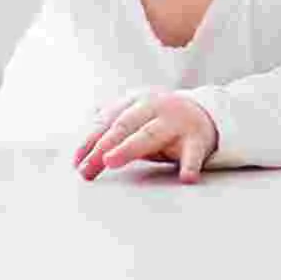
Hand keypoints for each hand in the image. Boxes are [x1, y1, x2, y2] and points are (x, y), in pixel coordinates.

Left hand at [74, 89, 217, 183]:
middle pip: (125, 125)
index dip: (90, 141)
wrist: (205, 114)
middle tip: (87, 166)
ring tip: (113, 160)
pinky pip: (193, 153)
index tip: (76, 162)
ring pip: (150, 134)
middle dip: (103, 145)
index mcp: (136, 101)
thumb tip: (80, 138)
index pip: (108, 121)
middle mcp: (155, 107)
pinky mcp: (196, 139)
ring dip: (130, 147)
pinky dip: (189, 165)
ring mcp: (176, 121)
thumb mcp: (134, 114)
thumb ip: (108, 123)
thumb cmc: (159, 119)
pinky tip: (186, 178)